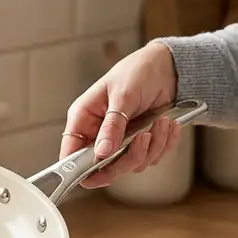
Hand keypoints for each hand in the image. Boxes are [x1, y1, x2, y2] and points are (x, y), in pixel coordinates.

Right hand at [62, 42, 178, 188]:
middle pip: (103, 169)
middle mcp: (98, 135)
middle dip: (128, 158)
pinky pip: (151, 158)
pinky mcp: (140, 145)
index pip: (70, 154)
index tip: (100, 168)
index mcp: (83, 120)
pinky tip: (168, 124)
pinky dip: (164, 143)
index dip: (79, 169)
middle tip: (143, 137)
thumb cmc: (137, 72)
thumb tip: (101, 152)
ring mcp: (119, 143)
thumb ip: (111, 126)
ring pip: (131, 165)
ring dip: (152, 147)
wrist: (167, 68)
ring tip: (161, 122)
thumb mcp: (122, 96)